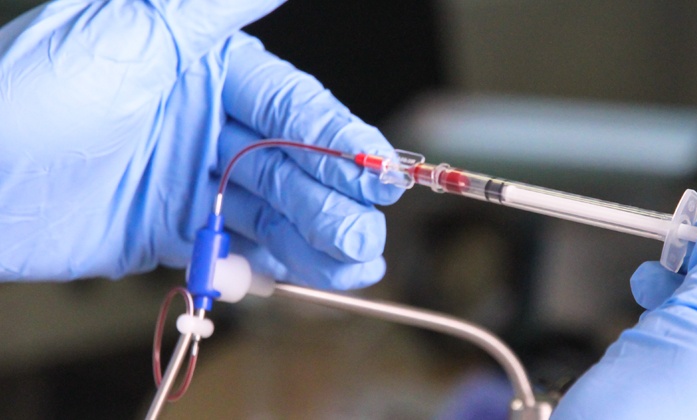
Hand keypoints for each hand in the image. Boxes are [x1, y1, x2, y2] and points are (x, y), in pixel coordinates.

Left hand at [0, 1, 402, 288]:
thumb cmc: (34, 90)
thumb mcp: (132, 32)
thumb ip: (216, 7)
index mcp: (206, 67)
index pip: (292, 107)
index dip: (340, 141)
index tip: (381, 172)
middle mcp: (206, 122)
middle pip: (292, 165)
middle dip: (334, 200)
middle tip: (366, 232)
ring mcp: (190, 179)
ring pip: (271, 210)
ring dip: (315, 238)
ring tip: (356, 264)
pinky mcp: (167, 230)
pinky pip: (230, 247)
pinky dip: (264, 264)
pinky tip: (293, 277)